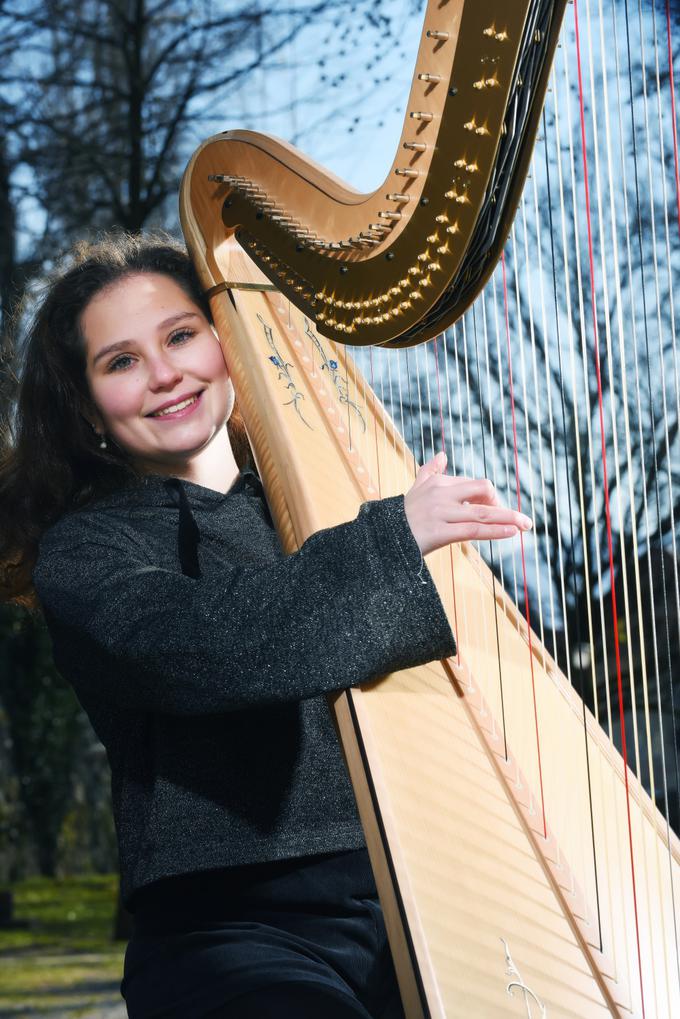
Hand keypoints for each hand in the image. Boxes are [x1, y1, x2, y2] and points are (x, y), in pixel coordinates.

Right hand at [404, 452, 532, 556]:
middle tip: (520, 520)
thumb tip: (441, 454)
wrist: (384, 537)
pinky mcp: (439, 533)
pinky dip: (495, 531)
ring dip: (509, 518)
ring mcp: (441, 513)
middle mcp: (442, 495)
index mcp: (440, 483)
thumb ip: (429, 471)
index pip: (476, 486)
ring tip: (526, 525)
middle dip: (504, 505)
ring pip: (482, 513)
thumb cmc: (402, 515)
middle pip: (483, 491)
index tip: (495, 512)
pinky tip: (511, 532)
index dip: (490, 499)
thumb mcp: (416, 489)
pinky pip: (473, 531)